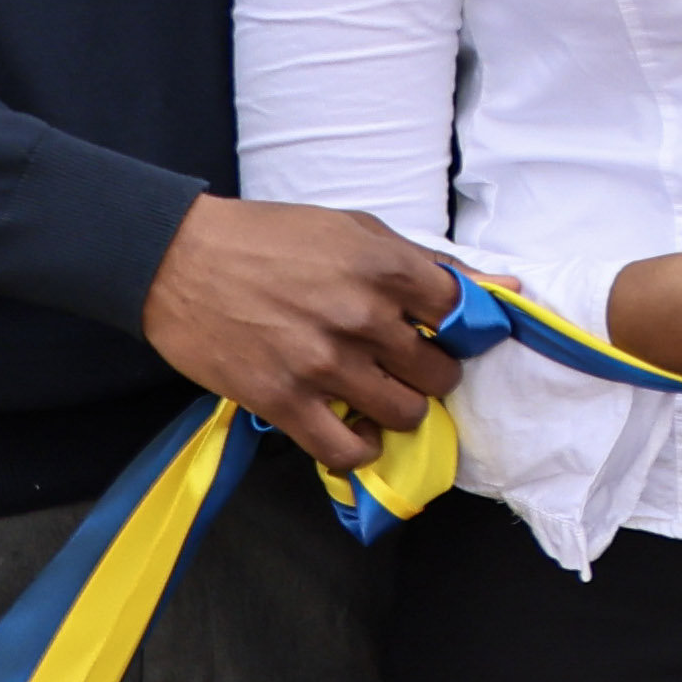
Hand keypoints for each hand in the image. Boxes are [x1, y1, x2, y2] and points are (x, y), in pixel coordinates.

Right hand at [140, 199, 456, 465]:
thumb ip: (428, 263)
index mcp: (385, 269)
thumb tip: (503, 285)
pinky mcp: (283, 401)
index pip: (462, 315)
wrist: (178, 260)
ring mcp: (324, 364)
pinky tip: (355, 433)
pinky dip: (359, 450)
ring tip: (379, 394)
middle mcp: (362, 319)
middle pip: (438, 372)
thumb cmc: (269, 238)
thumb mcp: (356, 230)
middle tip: (407, 366)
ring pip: (403, 413)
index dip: (460, 329)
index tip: (443, 334)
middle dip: (431, 373)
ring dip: (400, 409)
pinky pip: (344, 450)